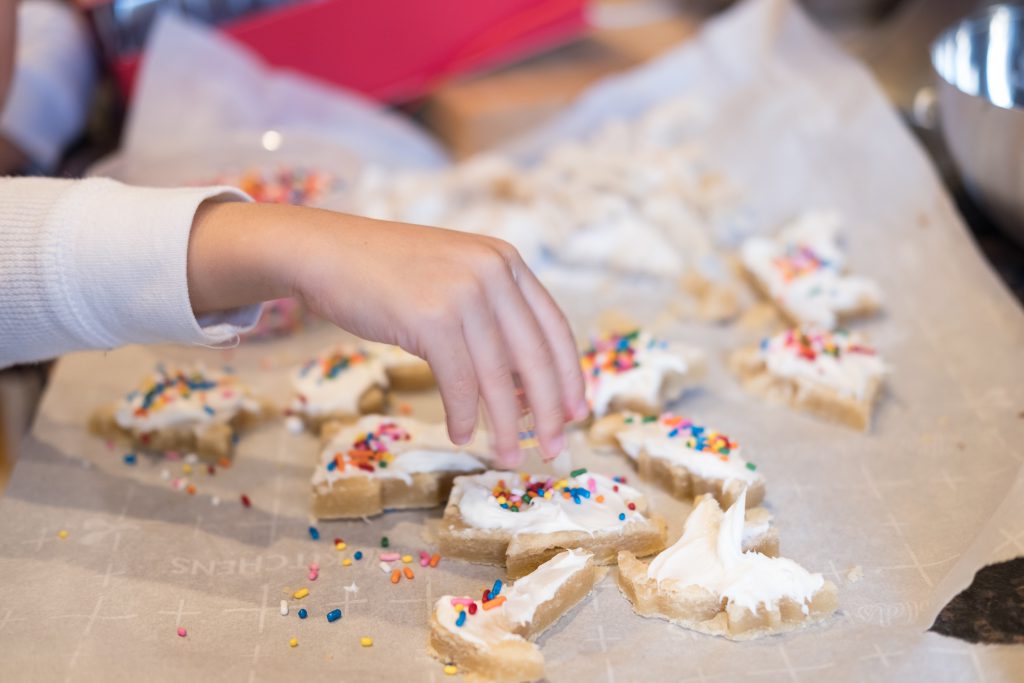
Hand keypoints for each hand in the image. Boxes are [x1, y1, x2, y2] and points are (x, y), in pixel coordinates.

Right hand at [188, 202, 587, 465]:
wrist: (325, 252)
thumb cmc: (388, 275)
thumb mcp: (453, 281)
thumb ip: (491, 320)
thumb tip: (525, 388)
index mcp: (506, 261)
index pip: (553, 326)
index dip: (569, 375)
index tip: (577, 413)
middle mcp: (493, 271)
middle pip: (535, 356)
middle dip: (549, 410)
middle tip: (554, 448)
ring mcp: (463, 292)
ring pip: (499, 376)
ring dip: (506, 424)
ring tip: (509, 455)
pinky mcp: (431, 317)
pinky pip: (459, 381)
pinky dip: (463, 414)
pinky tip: (462, 434)